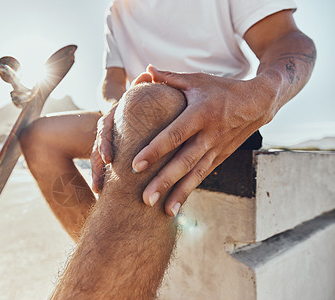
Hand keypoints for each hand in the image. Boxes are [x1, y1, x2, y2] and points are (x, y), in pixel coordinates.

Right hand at [91, 72, 153, 192]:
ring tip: (98, 193)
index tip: (108, 159)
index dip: (105, 143)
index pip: (105, 128)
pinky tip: (103, 194)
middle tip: (99, 185)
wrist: (139, 107)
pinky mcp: (115, 152)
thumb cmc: (145, 100)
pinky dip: (104, 179)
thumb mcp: (143, 94)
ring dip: (97, 176)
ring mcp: (110, 140)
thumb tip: (147, 72)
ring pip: (97, 159)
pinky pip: (105, 166)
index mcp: (115, 116)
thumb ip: (143, 86)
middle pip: (97, 147)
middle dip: (97, 166)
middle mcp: (109, 128)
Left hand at [133, 66, 274, 215]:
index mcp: (200, 113)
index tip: (136, 165)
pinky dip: (189, 192)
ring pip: (195, 175)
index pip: (174, 134)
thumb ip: (169, 78)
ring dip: (178, 194)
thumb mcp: (196, 80)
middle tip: (145, 199)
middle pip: (184, 161)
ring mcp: (216, 149)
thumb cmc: (221, 89)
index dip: (155, 150)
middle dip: (165, 181)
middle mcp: (209, 135)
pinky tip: (175, 207)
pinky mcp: (220, 158)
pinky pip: (202, 177)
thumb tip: (145, 71)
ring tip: (162, 212)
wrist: (259, 102)